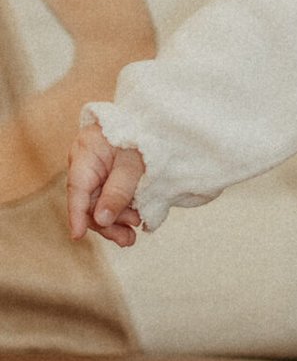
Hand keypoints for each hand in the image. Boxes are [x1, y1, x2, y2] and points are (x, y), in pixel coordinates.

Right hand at [67, 122, 144, 246]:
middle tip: (128, 239)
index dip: (77, 214)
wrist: (155, 121)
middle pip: (89, 202)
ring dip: (116, 221)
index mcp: (86, 153)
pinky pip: (110, 200)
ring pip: (100, 205)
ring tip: (135, 231)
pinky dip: (122, 212)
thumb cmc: (143, 135)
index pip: (77, 188)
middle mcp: (86, 165)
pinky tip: (135, 221)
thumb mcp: (133, 164)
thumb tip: (101, 219)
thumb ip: (118, 191)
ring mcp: (97, 173)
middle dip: (106, 224)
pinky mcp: (109, 179)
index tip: (77, 236)